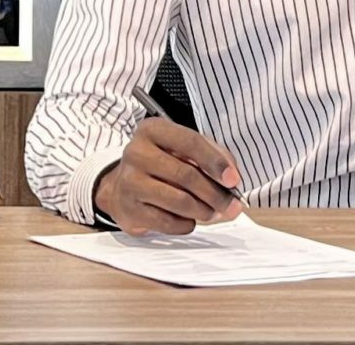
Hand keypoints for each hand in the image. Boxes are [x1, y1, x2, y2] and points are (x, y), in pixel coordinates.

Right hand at [94, 117, 242, 235]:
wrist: (121, 187)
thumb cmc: (160, 163)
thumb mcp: (182, 147)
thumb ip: (210, 154)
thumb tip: (232, 177)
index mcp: (153, 130)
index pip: (191, 143)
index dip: (215, 162)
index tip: (233, 179)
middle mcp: (137, 153)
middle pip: (186, 175)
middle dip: (215, 193)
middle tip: (232, 205)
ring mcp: (130, 182)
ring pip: (179, 201)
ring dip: (204, 210)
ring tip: (214, 212)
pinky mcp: (128, 210)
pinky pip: (167, 222)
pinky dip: (186, 224)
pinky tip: (191, 220)